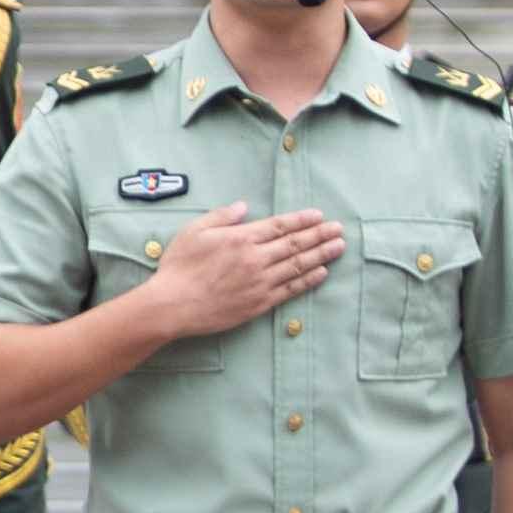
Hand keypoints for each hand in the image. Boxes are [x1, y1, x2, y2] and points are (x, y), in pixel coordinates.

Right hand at [120, 205, 342, 336]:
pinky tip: (322, 273)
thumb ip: (220, 217)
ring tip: (339, 247)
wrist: (172, 306)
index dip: (302, 220)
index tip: (319, 216)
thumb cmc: (178, 267)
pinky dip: (308, 280)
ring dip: (321, 255)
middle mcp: (255, 259)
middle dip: (320, 235)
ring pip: (298, 265)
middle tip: (339, 229)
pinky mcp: (259, 303)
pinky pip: (290, 289)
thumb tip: (243, 207)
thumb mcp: (194, 231)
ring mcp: (260, 282)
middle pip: (295, 244)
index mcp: (241, 238)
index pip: (279, 226)